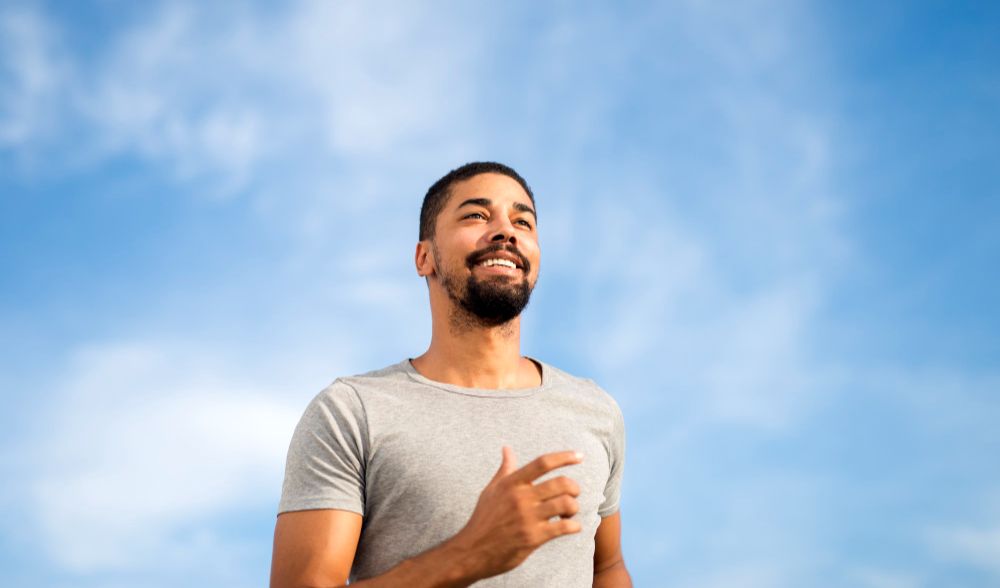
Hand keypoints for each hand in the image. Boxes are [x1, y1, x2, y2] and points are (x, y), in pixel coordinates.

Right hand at [449, 447, 582, 580]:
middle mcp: (520, 498)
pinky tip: (571, 527)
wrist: (471, 551)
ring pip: (566, 504)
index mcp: (512, 484)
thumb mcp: (491, 491)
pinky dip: (574, 526)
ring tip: (569, 513)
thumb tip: (507, 449)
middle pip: (561, 483)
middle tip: (573, 494)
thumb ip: (504, 470)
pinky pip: (564, 527)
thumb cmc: (483, 519)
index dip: (564, 457)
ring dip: (574, 507)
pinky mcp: (533, 538)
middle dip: (574, 488)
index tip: (579, 456)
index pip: (542, 463)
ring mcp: (527, 518)